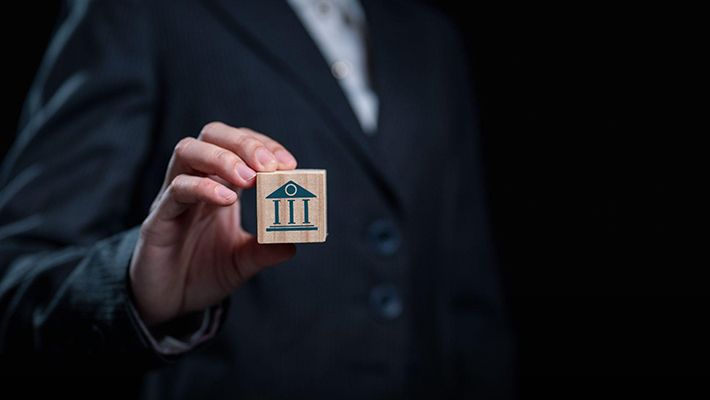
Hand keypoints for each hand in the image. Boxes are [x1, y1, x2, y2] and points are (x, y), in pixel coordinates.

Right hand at [129, 122, 297, 326]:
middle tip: (270, 165)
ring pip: (188, 151)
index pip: (239, 146)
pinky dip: (203, 188)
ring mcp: (173, 197)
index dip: (264, 146)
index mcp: (219, 185)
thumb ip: (264, 251)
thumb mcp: (241, 262)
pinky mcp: (157, 219)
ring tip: (249, 178)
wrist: (166, 304)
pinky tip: (227, 199)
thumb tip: (293, 243)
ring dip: (222, 157)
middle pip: (212, 135)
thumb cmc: (202, 273)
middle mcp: (195, 183)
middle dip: (244, 143)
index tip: (289, 164)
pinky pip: (176, 191)